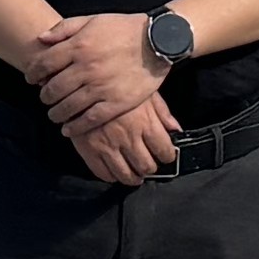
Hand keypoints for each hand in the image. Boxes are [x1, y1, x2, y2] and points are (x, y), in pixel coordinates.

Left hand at [26, 10, 167, 130]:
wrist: (157, 41)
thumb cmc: (123, 28)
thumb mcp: (92, 20)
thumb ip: (64, 28)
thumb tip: (40, 39)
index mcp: (79, 46)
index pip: (44, 64)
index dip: (32, 73)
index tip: (31, 79)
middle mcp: (86, 68)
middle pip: (53, 88)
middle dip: (44, 95)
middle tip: (44, 97)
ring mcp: (101, 87)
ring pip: (67, 107)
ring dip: (56, 113)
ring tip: (54, 113)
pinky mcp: (116, 103)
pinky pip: (89, 120)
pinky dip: (75, 127)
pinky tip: (68, 128)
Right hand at [66, 84, 183, 184]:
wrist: (82, 80)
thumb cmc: (117, 83)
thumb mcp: (144, 90)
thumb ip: (162, 111)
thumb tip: (175, 130)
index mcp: (145, 122)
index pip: (164, 151)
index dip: (167, 156)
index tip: (165, 155)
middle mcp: (128, 137)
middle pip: (146, 166)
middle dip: (150, 168)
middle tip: (148, 164)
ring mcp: (108, 146)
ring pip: (126, 175)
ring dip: (134, 178)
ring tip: (135, 174)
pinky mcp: (89, 150)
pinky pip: (103, 174)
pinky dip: (112, 177)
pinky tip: (115, 171)